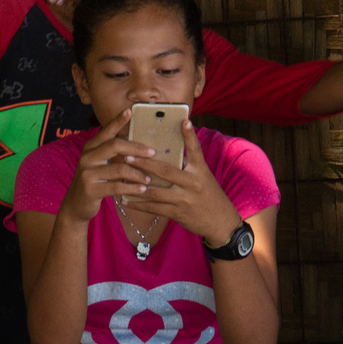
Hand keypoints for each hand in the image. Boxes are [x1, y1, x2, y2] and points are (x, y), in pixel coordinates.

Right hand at [59, 109, 153, 223]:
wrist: (76, 205)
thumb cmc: (94, 182)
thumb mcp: (99, 165)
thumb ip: (112, 154)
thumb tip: (137, 145)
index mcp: (90, 148)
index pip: (106, 131)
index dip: (117, 120)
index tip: (130, 111)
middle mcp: (87, 157)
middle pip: (115, 145)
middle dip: (136, 148)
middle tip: (153, 153)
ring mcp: (87, 173)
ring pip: (119, 168)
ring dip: (138, 173)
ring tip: (149, 179)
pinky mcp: (91, 189)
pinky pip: (117, 186)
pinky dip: (132, 188)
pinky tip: (142, 190)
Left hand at [123, 121, 240, 244]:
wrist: (221, 222)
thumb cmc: (209, 195)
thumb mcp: (203, 177)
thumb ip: (188, 166)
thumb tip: (167, 152)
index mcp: (200, 171)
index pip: (196, 150)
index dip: (190, 135)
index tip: (184, 121)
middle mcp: (193, 183)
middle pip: (165, 171)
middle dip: (144, 164)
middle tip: (127, 156)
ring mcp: (184, 199)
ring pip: (155, 191)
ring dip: (136, 185)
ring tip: (122, 178)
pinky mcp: (177, 213)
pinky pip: (154, 208)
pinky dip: (138, 204)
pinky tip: (125, 200)